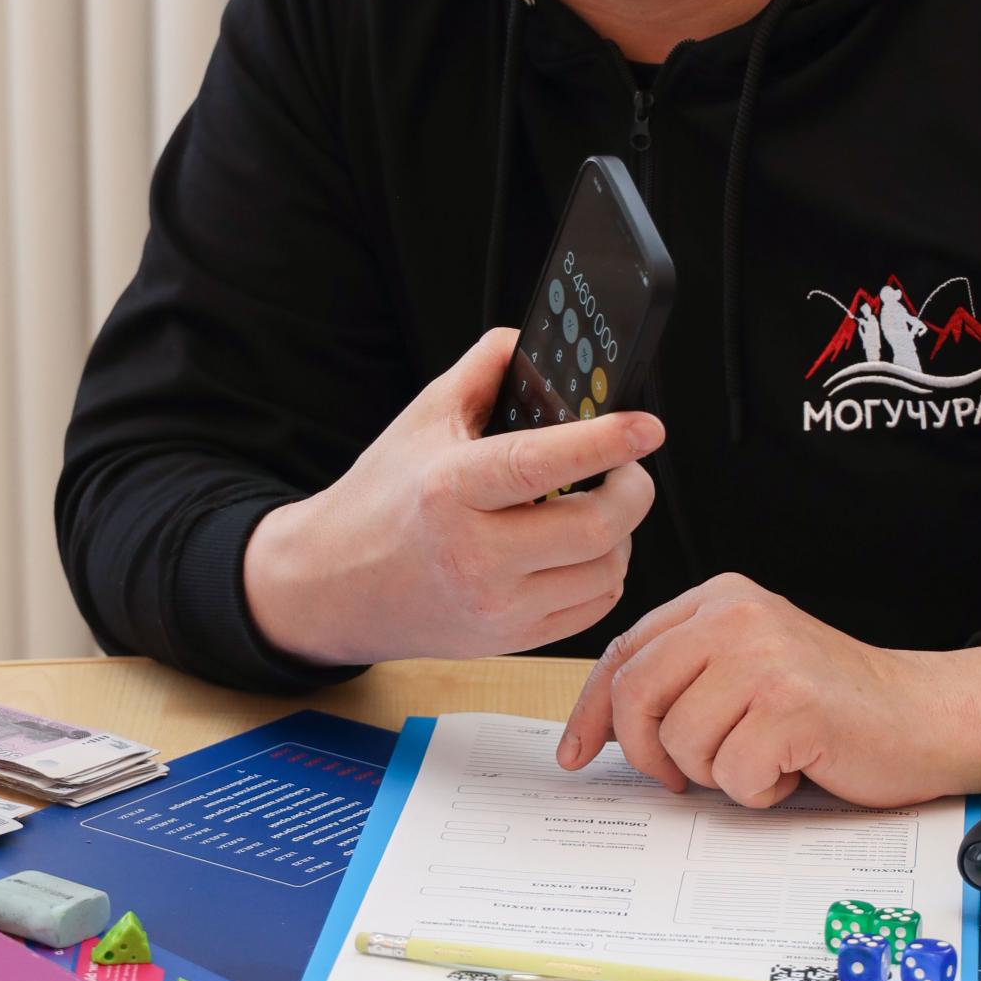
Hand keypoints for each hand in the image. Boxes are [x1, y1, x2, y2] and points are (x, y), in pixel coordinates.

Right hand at [243, 327, 661, 663]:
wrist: (333, 586)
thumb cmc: (383, 496)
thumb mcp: (422, 419)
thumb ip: (484, 370)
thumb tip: (537, 341)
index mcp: (448, 489)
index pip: (540, 464)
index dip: (604, 441)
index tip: (646, 426)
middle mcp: (473, 555)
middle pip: (595, 527)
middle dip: (632, 489)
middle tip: (628, 467)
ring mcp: (496, 607)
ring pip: (606, 570)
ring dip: (620, 533)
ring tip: (595, 506)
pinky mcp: (511, 640)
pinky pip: (595, 606)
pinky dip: (604, 571)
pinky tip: (578, 548)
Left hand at [557, 573, 980, 807]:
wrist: (923, 715)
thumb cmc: (829, 705)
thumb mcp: (744, 667)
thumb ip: (682, 679)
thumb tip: (599, 730)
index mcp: (718, 599)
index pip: (625, 652)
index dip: (593, 710)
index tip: (576, 753)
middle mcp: (737, 614)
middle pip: (637, 694)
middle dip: (648, 752)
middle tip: (683, 777)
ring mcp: (766, 656)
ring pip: (681, 742)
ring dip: (717, 773)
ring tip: (766, 755)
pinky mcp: (793, 704)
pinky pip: (732, 775)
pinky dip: (759, 790)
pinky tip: (793, 767)